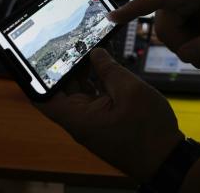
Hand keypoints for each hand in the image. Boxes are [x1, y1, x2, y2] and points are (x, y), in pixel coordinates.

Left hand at [36, 48, 183, 181]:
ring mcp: (92, 121)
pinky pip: (93, 97)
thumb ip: (109, 69)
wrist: (167, 159)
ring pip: (78, 92)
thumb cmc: (149, 132)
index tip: (33, 56)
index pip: (42, 97)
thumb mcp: (130, 91)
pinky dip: (96, 80)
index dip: (34, 77)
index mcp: (78, 117)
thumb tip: (95, 53)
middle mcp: (80, 120)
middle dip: (63, 65)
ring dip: (82, 71)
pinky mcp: (104, 121)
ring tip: (87, 46)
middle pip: (61, 90)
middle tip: (68, 40)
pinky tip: (103, 63)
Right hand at [110, 0, 199, 66]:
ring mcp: (173, 1)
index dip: (134, 9)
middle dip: (184, 46)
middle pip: (165, 29)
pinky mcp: (172, 10)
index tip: (112, 18)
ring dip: (186, 47)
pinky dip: (185, 45)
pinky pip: (170, 35)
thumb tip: (185, 56)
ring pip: (166, 35)